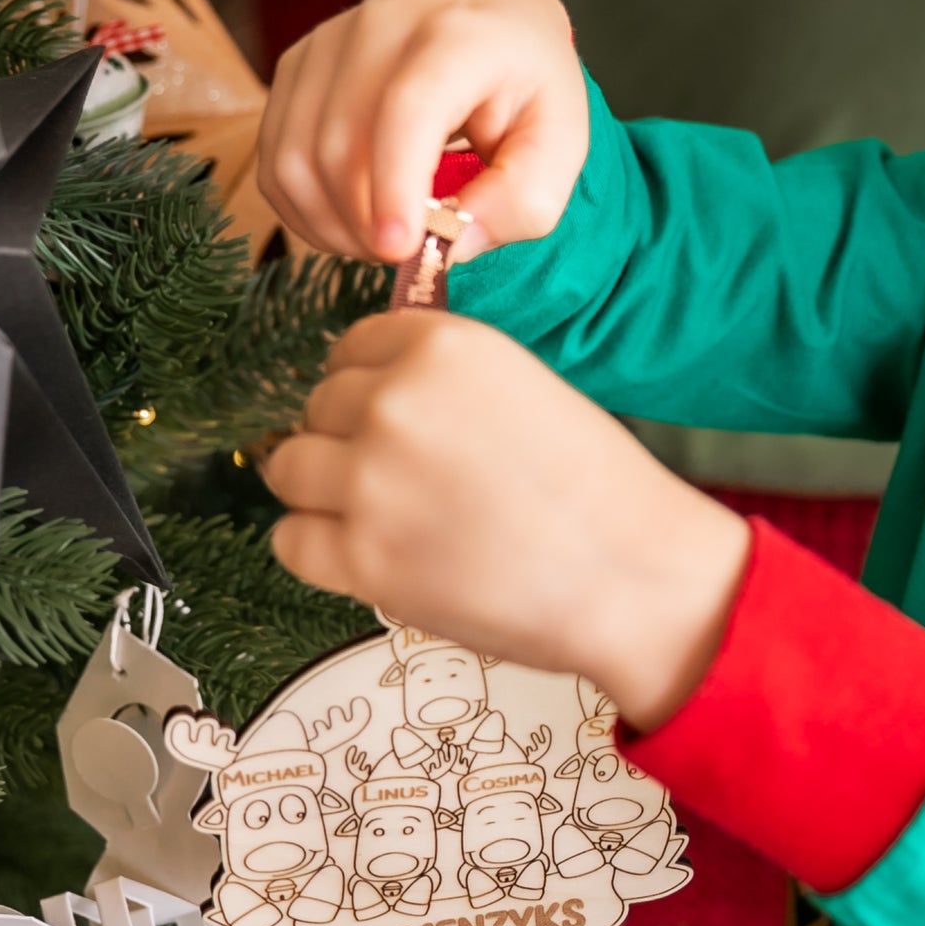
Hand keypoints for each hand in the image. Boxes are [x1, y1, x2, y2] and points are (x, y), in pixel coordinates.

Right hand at [257, 0, 588, 265]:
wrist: (491, 21)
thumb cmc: (529, 89)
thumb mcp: (558, 149)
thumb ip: (518, 204)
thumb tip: (448, 246)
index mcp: (460, 34)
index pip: (408, 109)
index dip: (395, 186)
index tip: (399, 250)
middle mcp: (382, 24)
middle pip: (340, 145)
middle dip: (367, 225)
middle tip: (409, 256)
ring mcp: (327, 42)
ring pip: (296, 158)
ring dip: (331, 225)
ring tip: (381, 240)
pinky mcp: (296, 67)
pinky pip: (275, 159)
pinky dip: (304, 209)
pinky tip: (348, 220)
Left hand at [263, 313, 751, 732]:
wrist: (636, 578)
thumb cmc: (598, 491)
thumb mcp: (523, 387)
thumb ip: (444, 381)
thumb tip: (370, 393)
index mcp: (441, 347)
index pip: (350, 348)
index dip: (366, 387)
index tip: (388, 420)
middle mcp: (395, 404)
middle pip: (317, 407)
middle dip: (346, 441)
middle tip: (399, 482)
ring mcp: (370, 483)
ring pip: (288, 468)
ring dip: (320, 492)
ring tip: (375, 518)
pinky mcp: (362, 560)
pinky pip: (291, 542)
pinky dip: (318, 551)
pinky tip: (365, 557)